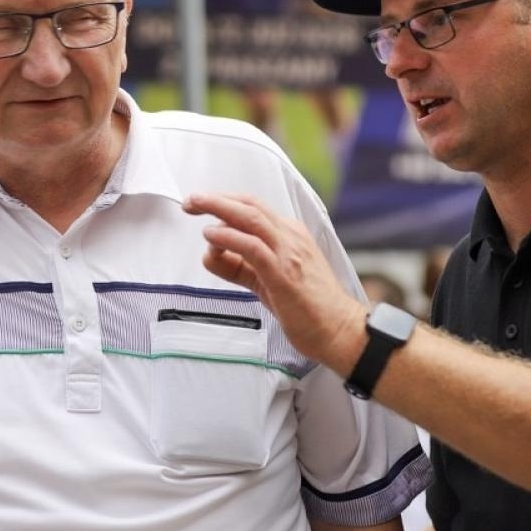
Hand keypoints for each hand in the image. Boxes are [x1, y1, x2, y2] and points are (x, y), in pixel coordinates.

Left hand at [183, 192, 363, 372]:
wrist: (340, 331)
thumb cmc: (308, 308)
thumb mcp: (269, 279)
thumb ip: (242, 265)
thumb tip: (212, 254)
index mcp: (290, 235)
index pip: (254, 207)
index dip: (225, 201)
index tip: (201, 203)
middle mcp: (290, 237)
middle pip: (249, 205)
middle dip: (216, 199)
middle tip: (191, 201)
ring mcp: (288, 254)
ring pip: (250, 218)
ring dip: (218, 208)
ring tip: (194, 207)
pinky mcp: (284, 274)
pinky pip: (253, 247)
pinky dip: (229, 238)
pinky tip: (211, 237)